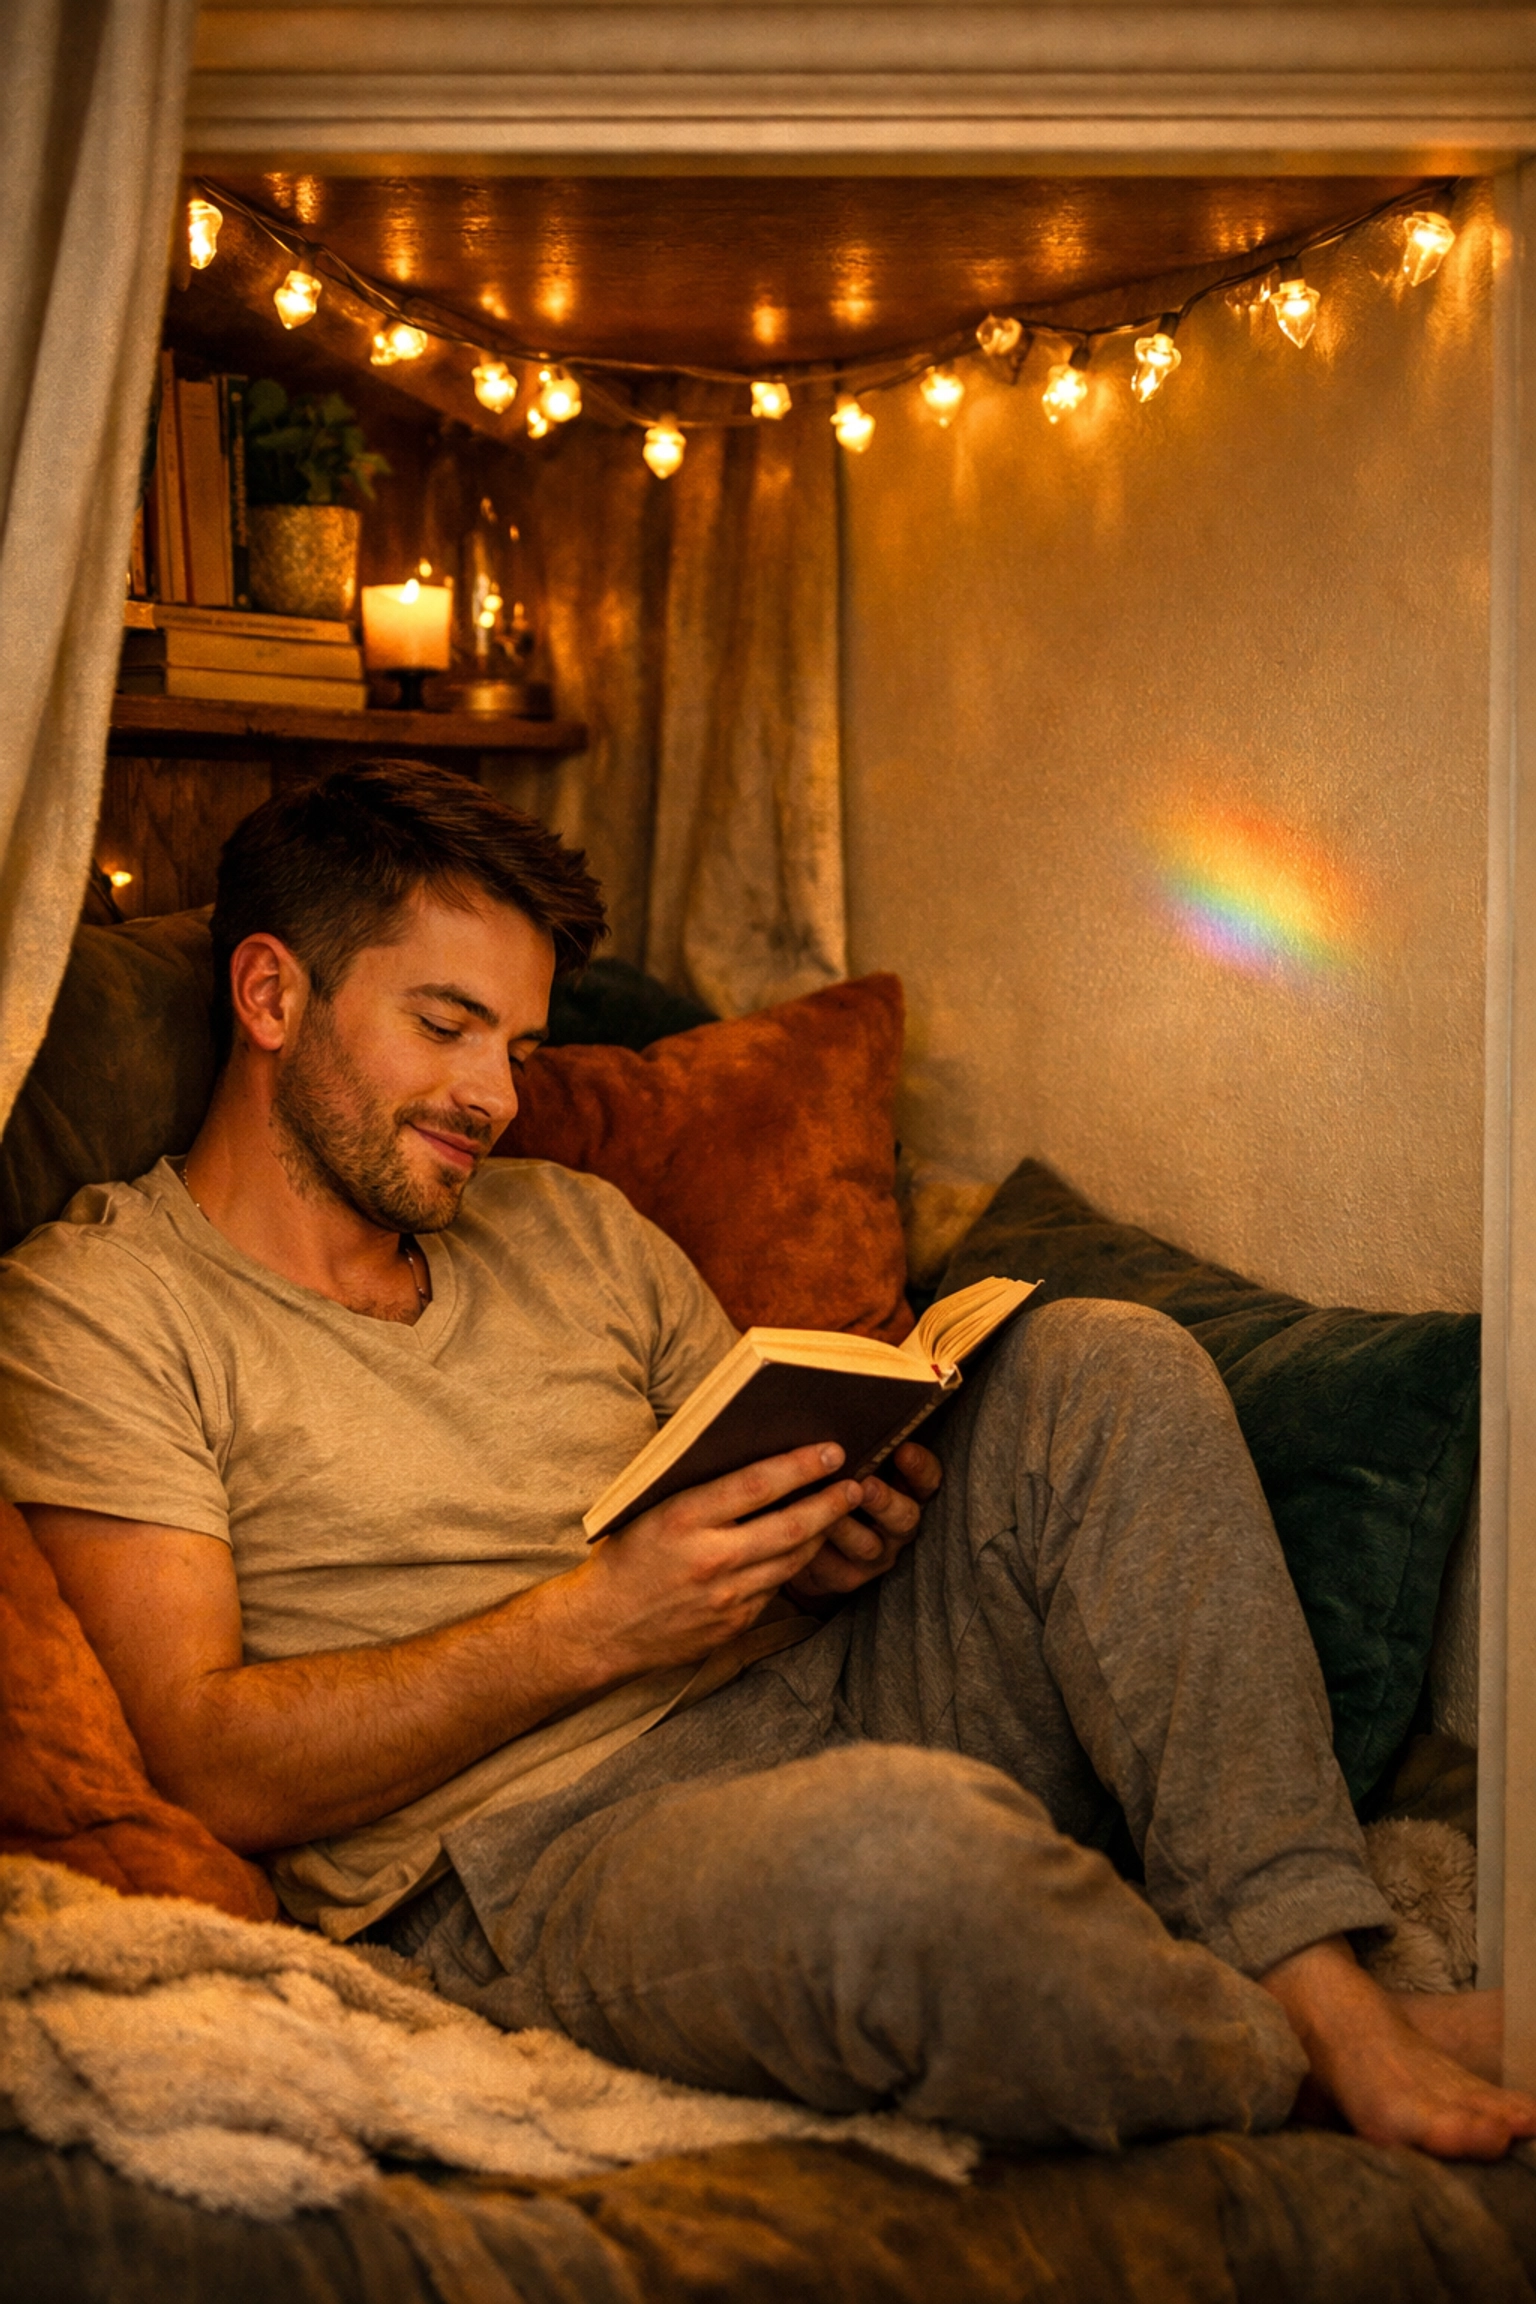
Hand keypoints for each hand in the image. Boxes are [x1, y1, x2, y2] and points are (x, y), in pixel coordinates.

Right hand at [560, 1442, 866, 1677]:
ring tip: (839, 1510)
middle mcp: (710, 1558)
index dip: (801, 1466)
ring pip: (793, 1559)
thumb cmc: (625, 1557)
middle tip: (854, 1483)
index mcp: (683, 1518)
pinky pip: (775, 1588)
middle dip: (830, 1502)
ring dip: (821, 1533)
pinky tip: (802, 1547)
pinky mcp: (735, 1624)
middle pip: (790, 1525)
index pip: (758, 1484)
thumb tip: (755, 1454)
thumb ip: (701, 1489)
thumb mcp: (651, 1509)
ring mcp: (726, 1596)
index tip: (832, 1451)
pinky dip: (792, 1564)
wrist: (602, 1629)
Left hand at [784, 1441, 941, 1605]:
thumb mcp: (854, 1463)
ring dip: (845, 1526)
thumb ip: (858, 1447)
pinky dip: (815, 1549)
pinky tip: (796, 1533)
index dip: (919, 1467)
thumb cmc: (835, 1483)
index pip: (928, 1480)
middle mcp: (898, 1526)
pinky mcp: (846, 1578)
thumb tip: (840, 1409)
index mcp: (908, 1492)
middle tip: (864, 1486)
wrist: (812, 1537)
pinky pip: (833, 1567)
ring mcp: (875, 1555)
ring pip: (867, 1545)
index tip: (903, 1449)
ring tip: (823, 1512)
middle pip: (905, 1517)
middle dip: (885, 1501)